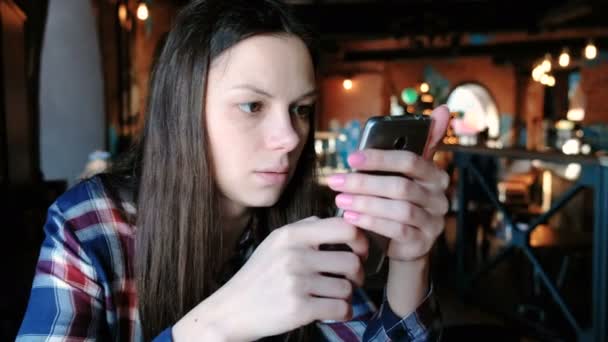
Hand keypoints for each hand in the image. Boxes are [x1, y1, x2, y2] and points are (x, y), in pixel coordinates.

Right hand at [173, 216, 368, 341]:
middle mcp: (295, 255)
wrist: (233, 310)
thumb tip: (339, 221)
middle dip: (358, 274)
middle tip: (352, 281)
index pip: (344, 228)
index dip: (361, 240)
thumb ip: (305, 229)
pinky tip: (334, 312)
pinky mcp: (299, 308)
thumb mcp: (275, 243)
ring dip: (347, 296)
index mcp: (291, 234)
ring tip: (335, 297)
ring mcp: (297, 282)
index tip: (360, 252)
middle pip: (352, 261)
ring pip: (347, 288)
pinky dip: (344, 312)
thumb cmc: (259, 276)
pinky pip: (340, 308)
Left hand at [327, 106, 450, 262]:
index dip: (380, 158)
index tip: (350, 158)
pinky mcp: (423, 243)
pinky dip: (372, 223)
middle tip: (335, 181)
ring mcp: (434, 222)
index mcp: (435, 174)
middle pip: (401, 187)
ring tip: (340, 200)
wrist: (405, 241)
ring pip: (399, 209)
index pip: (410, 161)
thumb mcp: (405, 173)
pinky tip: (352, 218)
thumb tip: (444, 109)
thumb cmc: (399, 199)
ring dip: (365, 203)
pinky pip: (398, 231)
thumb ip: (417, 144)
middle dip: (363, 183)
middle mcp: (439, 198)